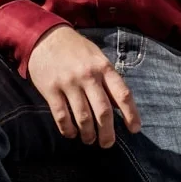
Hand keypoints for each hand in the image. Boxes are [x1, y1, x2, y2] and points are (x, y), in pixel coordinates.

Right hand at [27, 26, 140, 147]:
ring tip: (89, 140)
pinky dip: (68, 129)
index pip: (123, 94)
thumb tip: (119, 106)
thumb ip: (109, 80)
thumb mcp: (98, 58)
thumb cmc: (76, 50)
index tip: (134, 129)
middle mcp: (88, 76)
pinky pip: (61, 116)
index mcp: (104, 68)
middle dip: (107, 133)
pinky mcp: (51, 90)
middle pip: (103, 112)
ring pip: (83, 117)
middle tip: (107, 144)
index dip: (131, 114)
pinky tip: (71, 134)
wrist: (46, 37)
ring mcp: (69, 83)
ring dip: (88, 134)